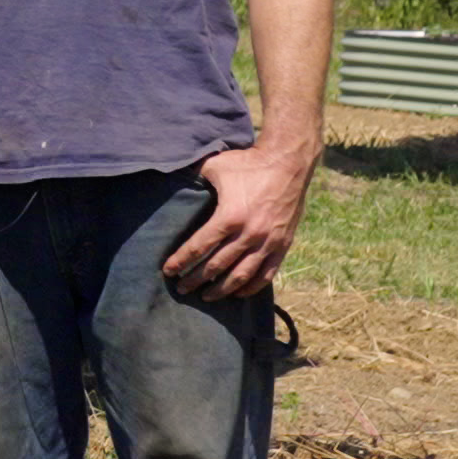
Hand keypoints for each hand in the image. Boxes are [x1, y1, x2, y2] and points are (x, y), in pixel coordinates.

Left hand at [162, 141, 313, 299]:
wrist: (289, 162)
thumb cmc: (248, 162)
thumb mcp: (216, 166)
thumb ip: (194, 177)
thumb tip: (173, 180)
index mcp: (229, 216)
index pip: (199, 246)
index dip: (181, 261)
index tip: (168, 271)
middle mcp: (249, 234)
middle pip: (216, 266)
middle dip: (196, 279)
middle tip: (182, 288)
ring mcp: (268, 242)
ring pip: (241, 275)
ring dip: (222, 289)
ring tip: (206, 296)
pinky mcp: (282, 244)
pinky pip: (266, 274)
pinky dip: (251, 286)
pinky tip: (238, 293)